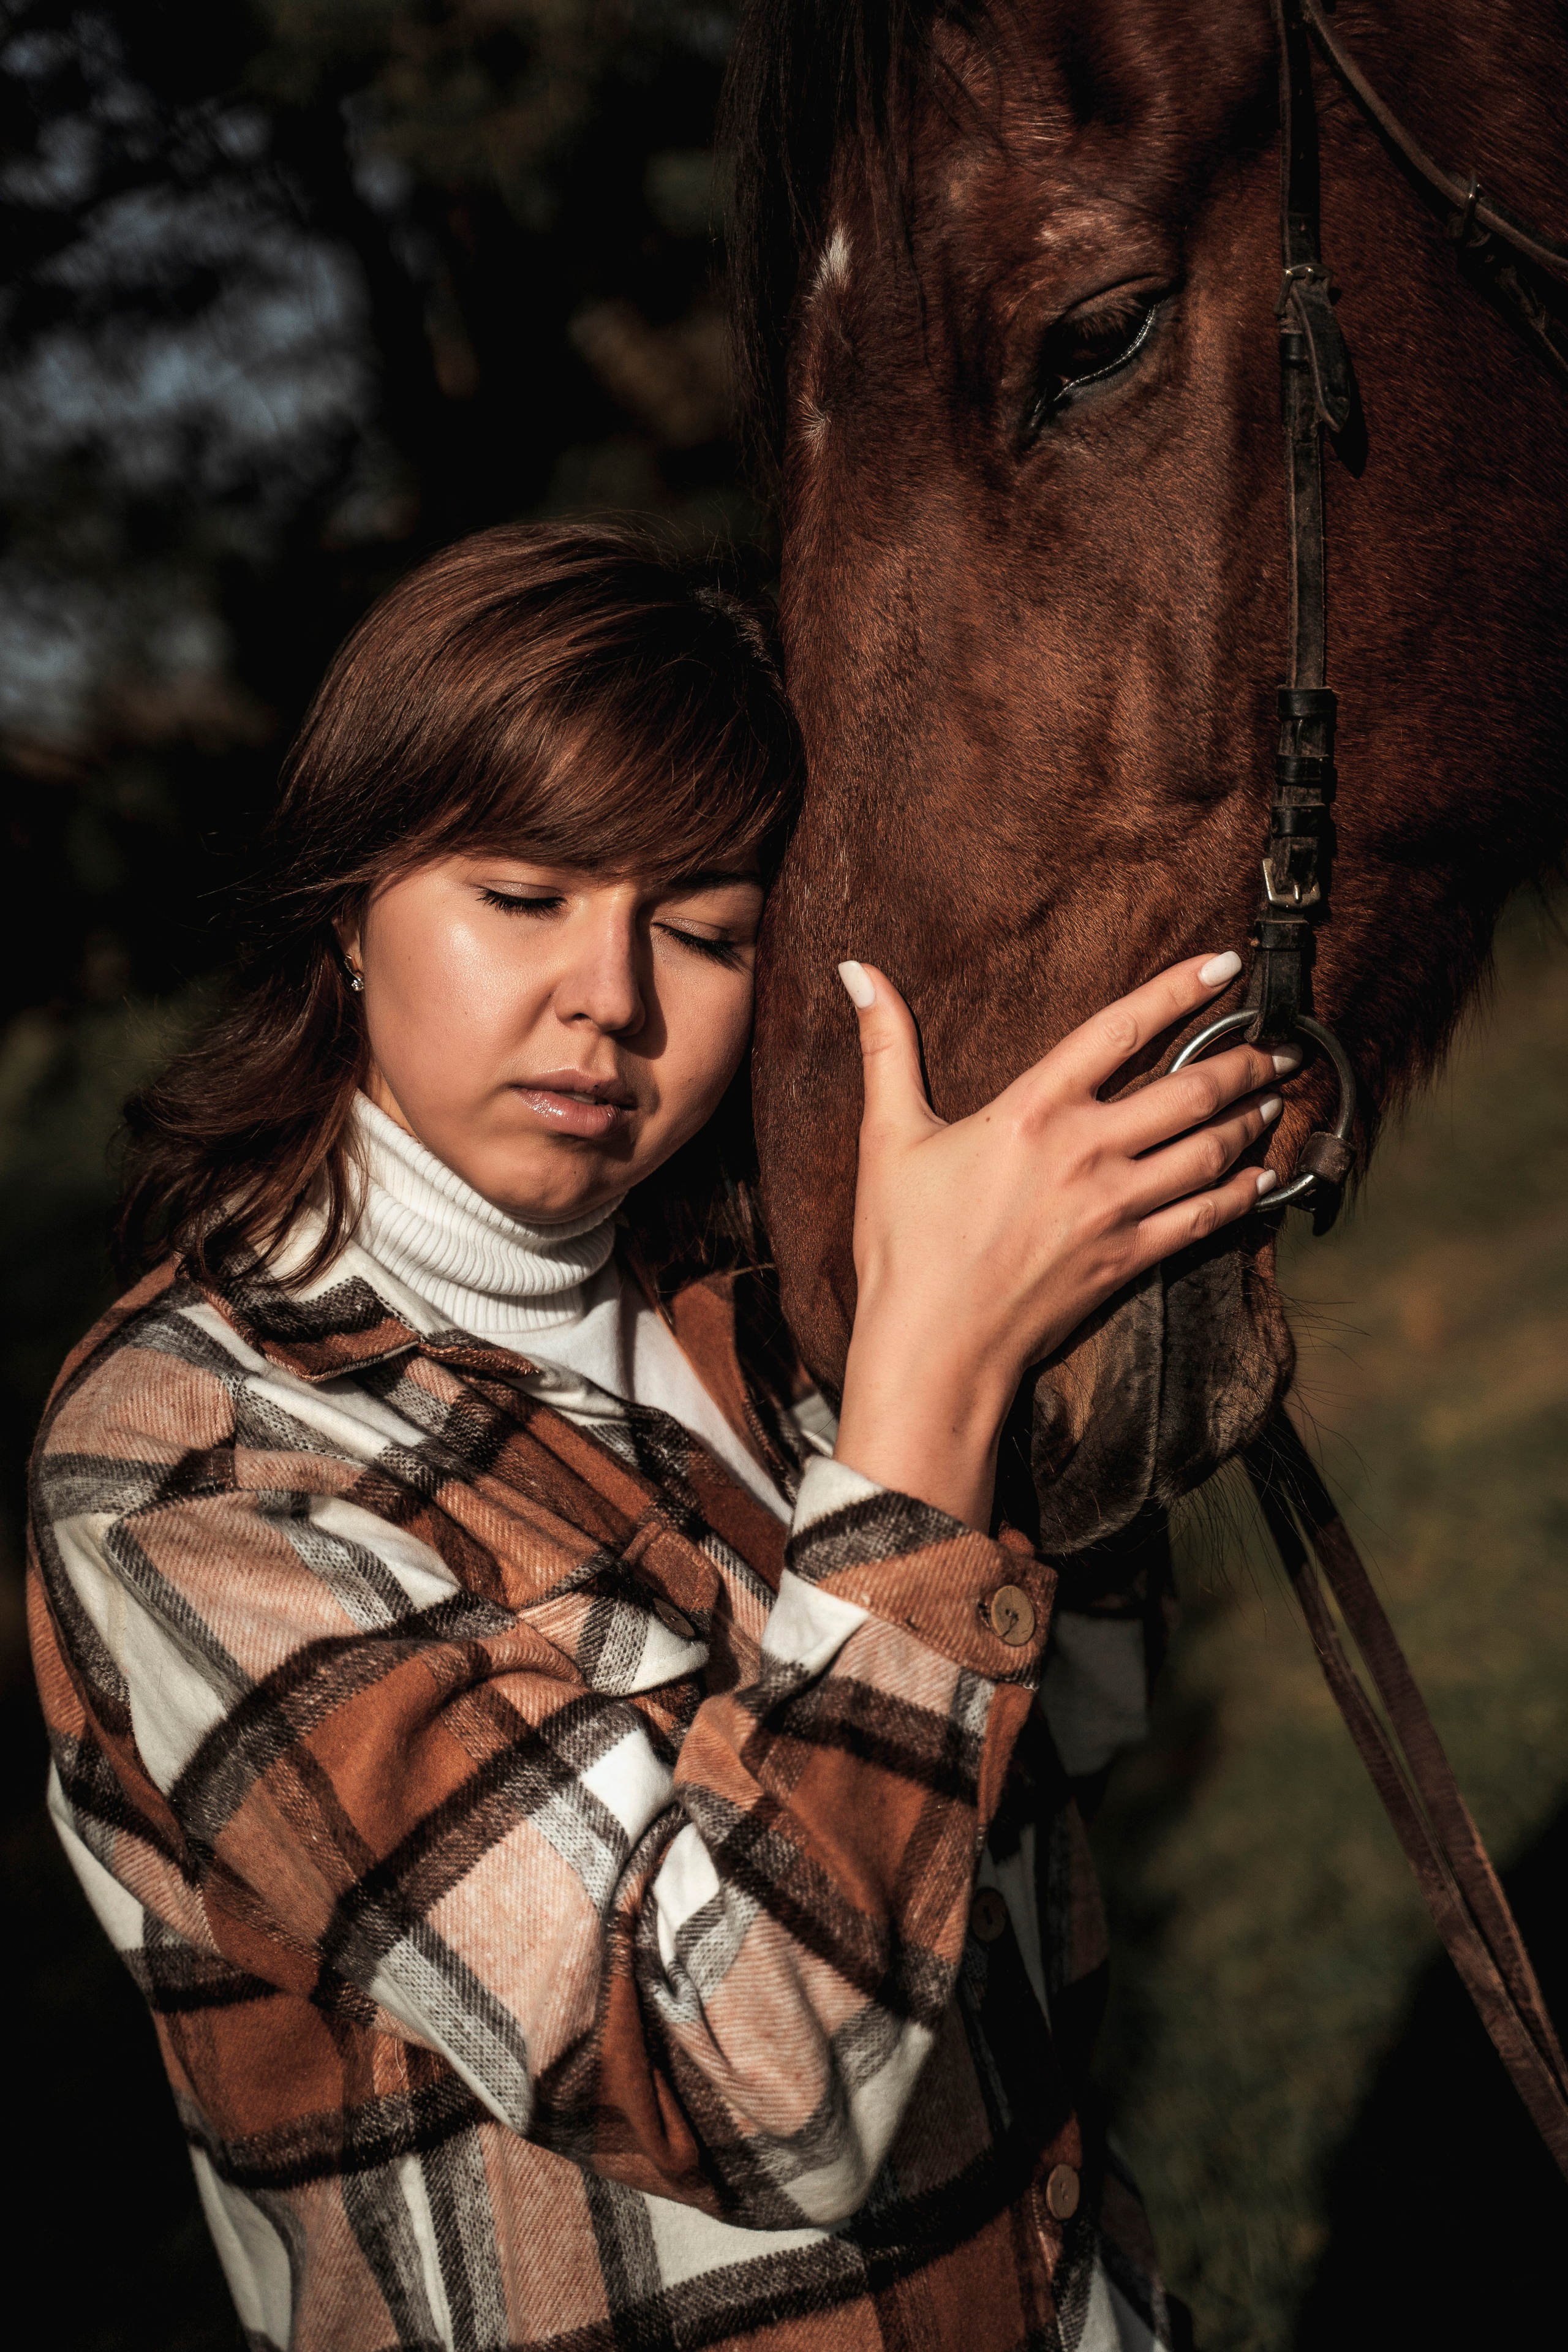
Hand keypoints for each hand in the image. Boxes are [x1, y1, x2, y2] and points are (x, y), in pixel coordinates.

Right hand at [831, 950, 1296, 1528]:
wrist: (934, 1347)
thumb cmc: (904, 1245)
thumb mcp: (887, 1136)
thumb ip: (886, 1047)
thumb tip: (858, 970)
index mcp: (1032, 1109)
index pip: (1121, 1029)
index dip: (1178, 989)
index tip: (1224, 965)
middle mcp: (1085, 1150)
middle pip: (1189, 1089)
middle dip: (1242, 1060)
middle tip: (1275, 1043)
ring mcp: (1114, 1207)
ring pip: (1208, 1150)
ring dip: (1251, 1119)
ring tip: (1274, 1097)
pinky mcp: (1128, 1258)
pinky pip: (1205, 1217)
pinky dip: (1243, 1192)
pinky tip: (1262, 1175)